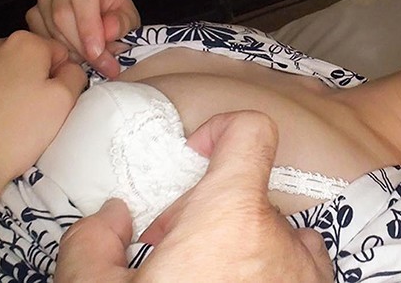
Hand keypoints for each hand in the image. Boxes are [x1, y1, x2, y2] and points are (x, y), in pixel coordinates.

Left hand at [0, 32, 85, 281]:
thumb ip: (75, 76)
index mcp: (23, 43)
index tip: (58, 104)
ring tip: (4, 125)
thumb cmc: (17, 132)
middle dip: (31, 81)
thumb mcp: (64, 102)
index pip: (59, 51)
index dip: (63, 77)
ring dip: (4, 91)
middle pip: (24, 60)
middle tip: (33, 116)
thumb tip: (69, 68)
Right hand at [26, 0, 140, 77]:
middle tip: (100, 65)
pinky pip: (40, 33)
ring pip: (50, 24)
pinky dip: (58, 49)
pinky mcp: (34, 10)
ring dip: (71, 49)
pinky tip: (75, 55)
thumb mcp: (129, 19)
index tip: (97, 52)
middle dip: (81, 45)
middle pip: (63, 11)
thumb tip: (108, 31)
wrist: (103, 16)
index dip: (89, 25)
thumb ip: (122, 24)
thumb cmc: (117, 15)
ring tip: (91, 61)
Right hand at [55, 111, 333, 281]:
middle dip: (208, 216)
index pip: (251, 132)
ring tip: (209, 281)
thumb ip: (92, 243)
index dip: (220, 132)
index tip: (194, 160)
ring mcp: (307, 273)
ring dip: (243, 246)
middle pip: (248, 195)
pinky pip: (299, 265)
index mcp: (230, 217)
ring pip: (275, 234)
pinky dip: (272, 270)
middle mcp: (281, 238)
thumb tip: (112, 216)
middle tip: (172, 256)